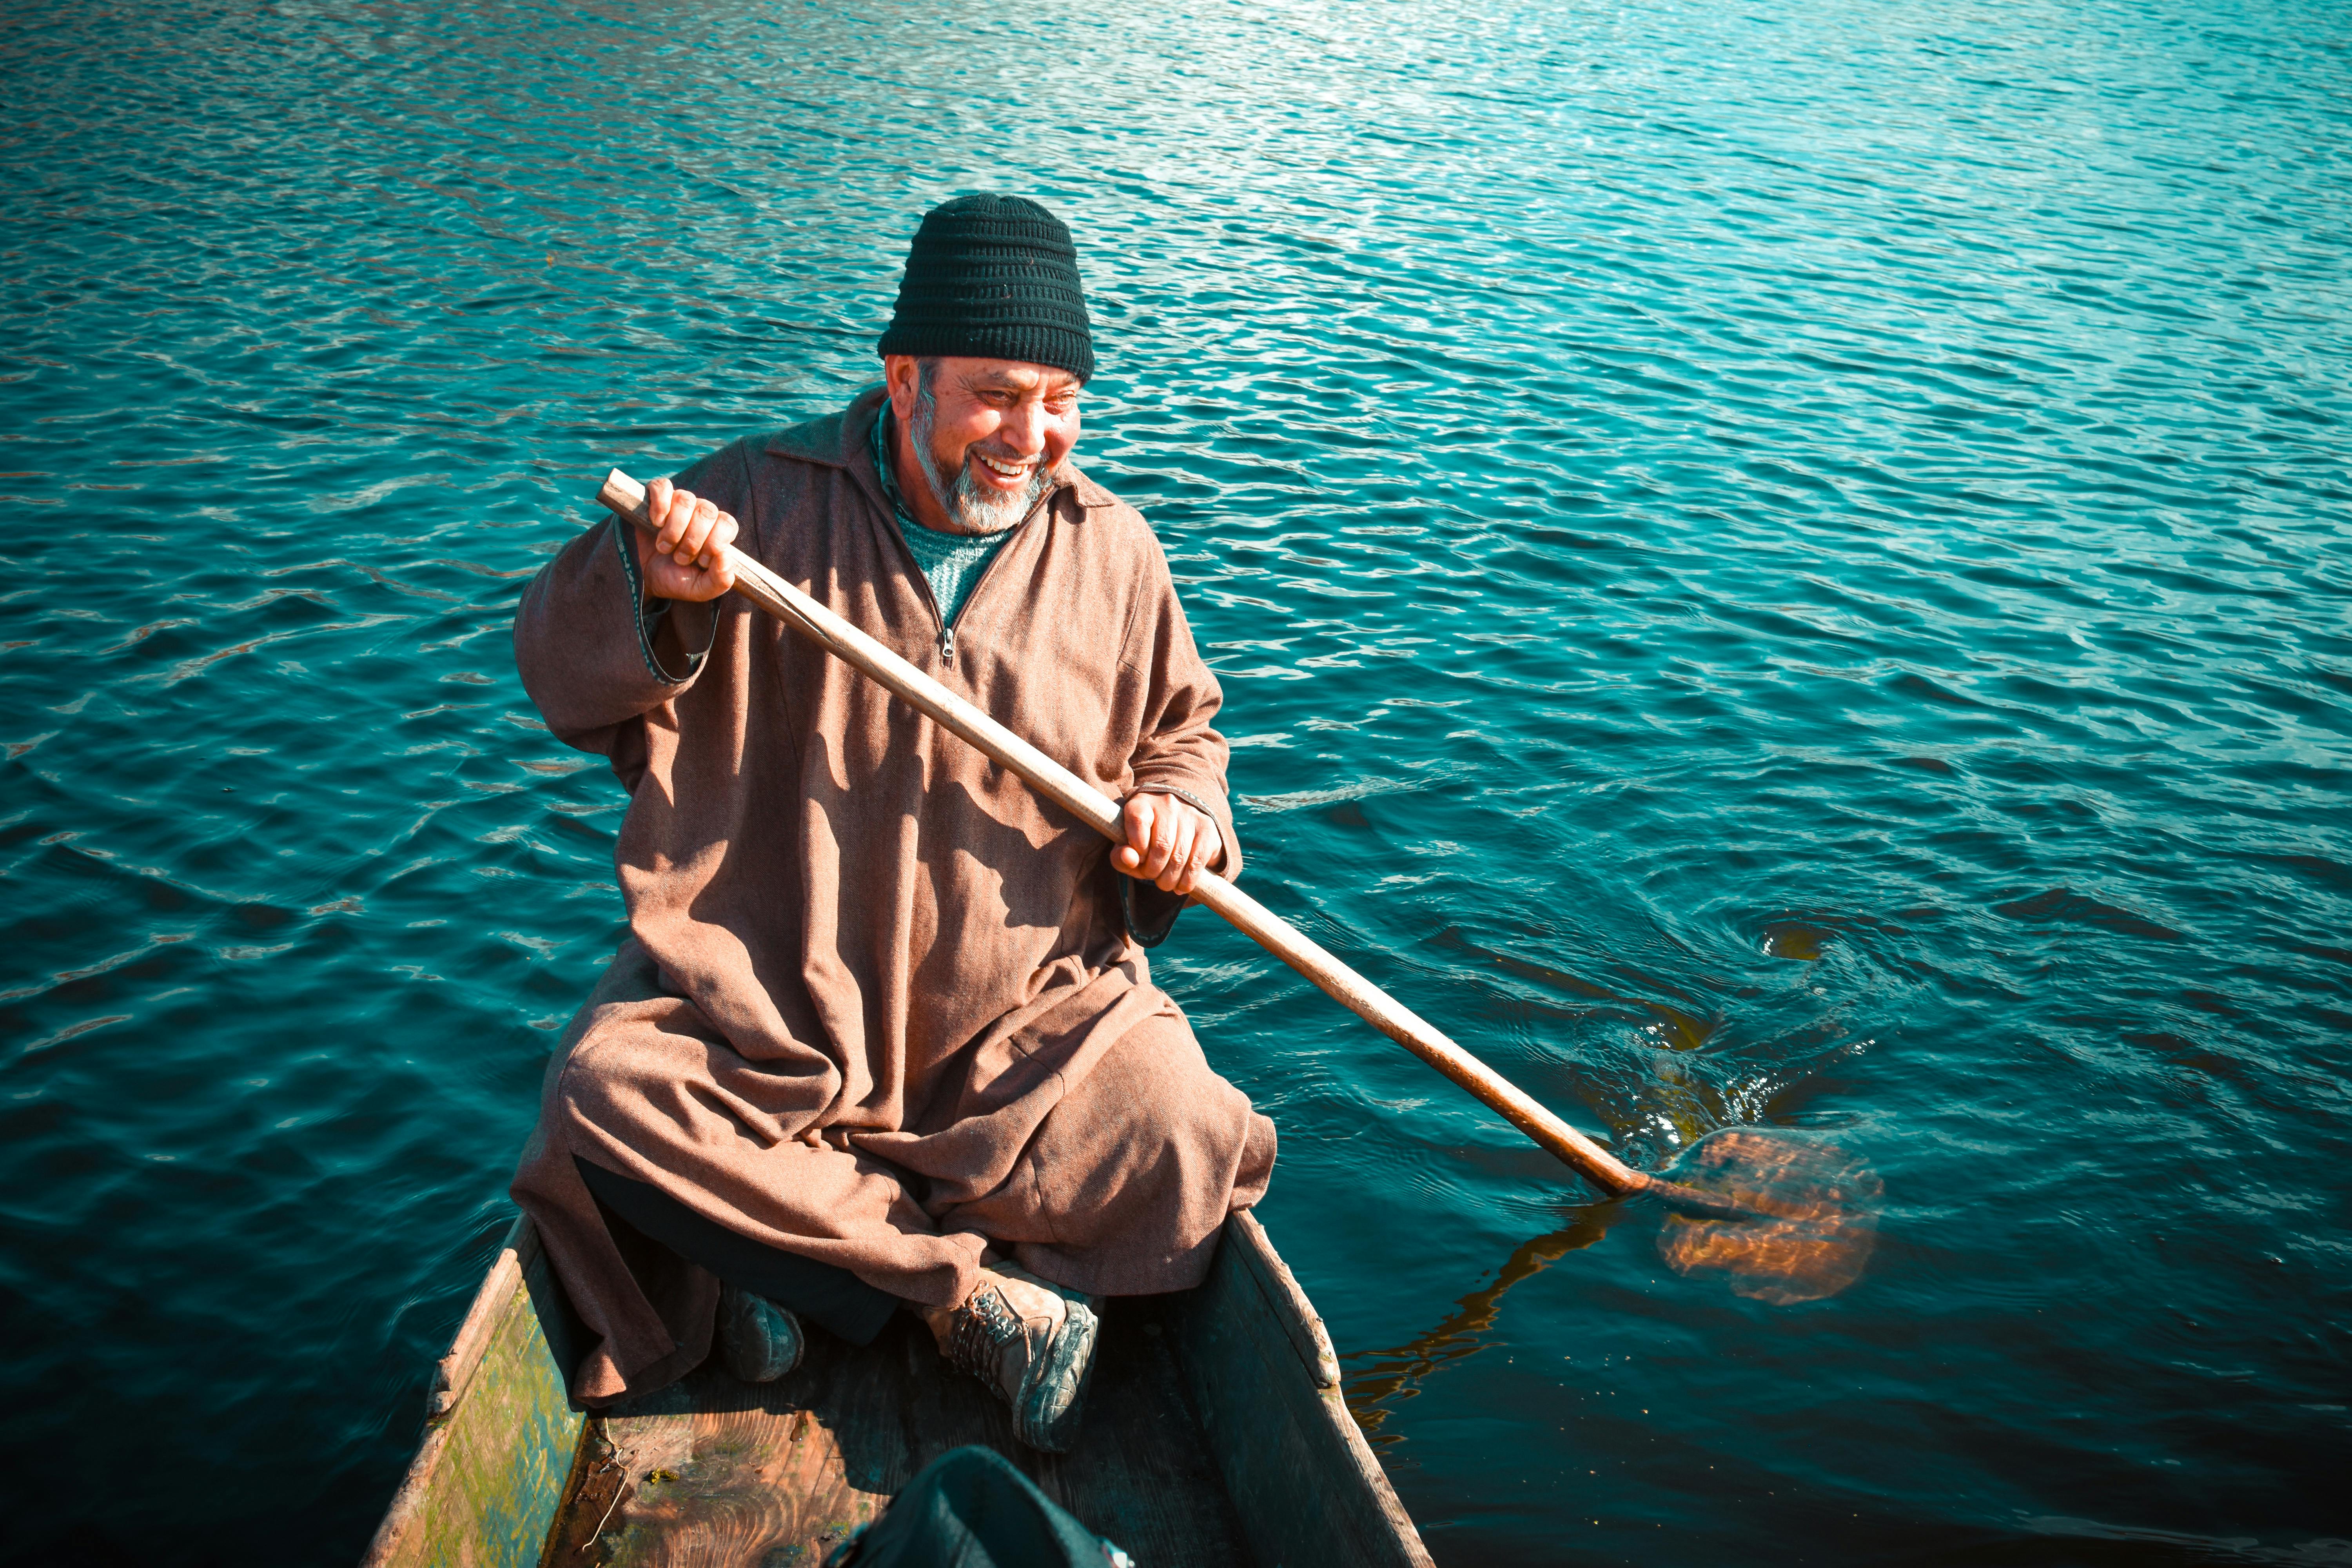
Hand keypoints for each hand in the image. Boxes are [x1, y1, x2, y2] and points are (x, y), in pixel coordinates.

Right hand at [636, 476, 738, 601]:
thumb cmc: (675, 579)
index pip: (727, 524)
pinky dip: (660, 505)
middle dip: (692, 540)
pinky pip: (662, 487)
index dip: (714, 543)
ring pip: (685, 499)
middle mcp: (701, 512)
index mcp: (717, 531)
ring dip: (674, 529)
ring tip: (664, 547)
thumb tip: (726, 557)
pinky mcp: (656, 496)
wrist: (641, 577)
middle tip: (679, 558)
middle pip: (707, 511)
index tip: (700, 561)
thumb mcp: (700, 589)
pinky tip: (656, 522)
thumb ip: (720, 580)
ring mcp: (679, 502)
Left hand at [1113, 792, 1222, 896]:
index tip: (1139, 858)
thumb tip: (1130, 858)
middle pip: (1162, 845)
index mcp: (1142, 802)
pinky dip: (1187, 881)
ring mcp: (1190, 815)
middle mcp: (1168, 804)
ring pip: (1180, 857)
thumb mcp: (1127, 847)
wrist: (1180, 825)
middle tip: (1152, 877)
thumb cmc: (1146, 840)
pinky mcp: (1207, 829)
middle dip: (1153, 870)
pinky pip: (1197, 862)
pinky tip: (1181, 886)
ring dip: (1169, 879)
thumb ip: (1120, 856)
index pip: (1138, 819)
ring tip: (1165, 883)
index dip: (1137, 846)